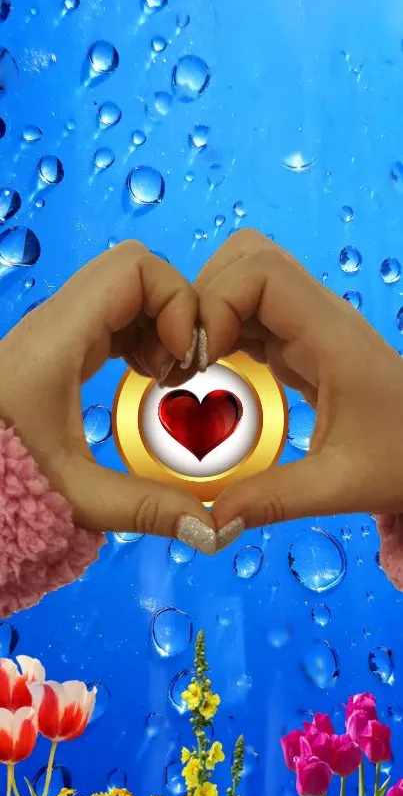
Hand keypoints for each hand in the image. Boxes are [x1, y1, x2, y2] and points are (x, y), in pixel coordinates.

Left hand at [0, 241, 215, 551]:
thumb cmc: (1, 476)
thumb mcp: (78, 495)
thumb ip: (147, 509)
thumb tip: (209, 526)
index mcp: (60, 338)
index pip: (135, 268)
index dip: (177, 300)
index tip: (185, 358)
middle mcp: (58, 320)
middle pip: (136, 270)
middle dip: (175, 309)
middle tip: (182, 366)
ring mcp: (60, 329)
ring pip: (127, 289)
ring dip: (161, 322)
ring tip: (166, 374)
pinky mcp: (64, 344)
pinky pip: (116, 314)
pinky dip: (144, 333)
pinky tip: (148, 374)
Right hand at [196, 229, 402, 545]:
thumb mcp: (341, 485)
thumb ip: (273, 499)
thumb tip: (211, 521)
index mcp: (332, 337)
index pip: (261, 271)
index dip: (216, 302)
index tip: (199, 360)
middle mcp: (318, 318)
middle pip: (247, 258)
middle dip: (203, 296)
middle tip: (187, 357)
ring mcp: (309, 326)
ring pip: (245, 280)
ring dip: (208, 313)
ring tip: (192, 366)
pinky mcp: (301, 343)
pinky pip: (250, 314)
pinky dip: (221, 332)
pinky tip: (210, 371)